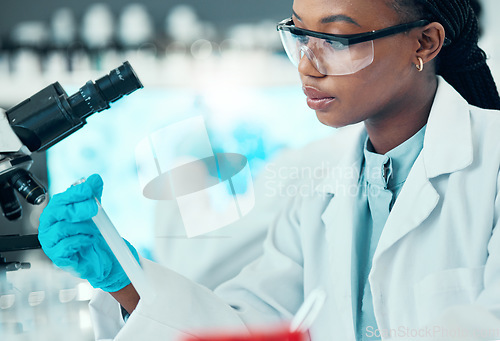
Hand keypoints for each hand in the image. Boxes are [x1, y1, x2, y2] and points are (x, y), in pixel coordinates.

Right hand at [38, 174, 138, 291]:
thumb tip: (95, 178)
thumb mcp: (95, 211)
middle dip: (78, 208)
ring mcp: (51, 242)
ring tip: (93, 230)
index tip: (89, 188)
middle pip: (58, 212)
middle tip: (95, 208)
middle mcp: (49, 226)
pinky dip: (81, 240)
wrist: (101, 257)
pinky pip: (65, 245)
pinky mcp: (57, 257)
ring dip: (83, 227)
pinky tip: (89, 240)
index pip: (61, 198)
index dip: (75, 193)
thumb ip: (93, 195)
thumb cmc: (92, 234)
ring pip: (62, 228)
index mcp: (56, 212)